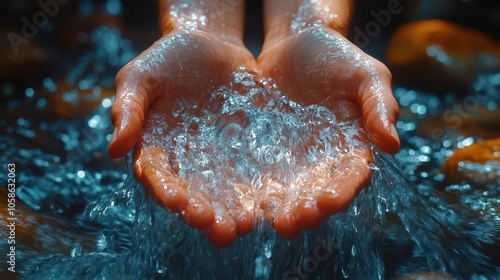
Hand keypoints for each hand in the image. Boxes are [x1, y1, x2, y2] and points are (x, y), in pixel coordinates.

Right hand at [108, 30, 256, 246]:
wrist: (210, 43)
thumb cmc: (167, 59)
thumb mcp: (140, 77)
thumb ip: (128, 110)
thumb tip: (114, 149)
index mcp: (157, 151)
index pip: (159, 179)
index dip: (167, 192)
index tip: (178, 202)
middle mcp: (189, 164)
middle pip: (196, 197)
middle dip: (205, 215)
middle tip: (218, 230)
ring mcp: (221, 159)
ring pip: (227, 194)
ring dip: (234, 212)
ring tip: (245, 225)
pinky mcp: (250, 150)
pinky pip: (256, 174)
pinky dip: (262, 190)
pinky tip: (271, 203)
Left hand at [258, 26, 399, 237]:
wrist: (295, 42)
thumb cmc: (337, 56)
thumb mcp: (365, 74)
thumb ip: (379, 106)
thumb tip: (392, 145)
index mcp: (352, 146)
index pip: (350, 176)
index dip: (341, 191)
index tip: (327, 202)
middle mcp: (322, 159)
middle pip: (317, 193)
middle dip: (307, 211)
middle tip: (291, 224)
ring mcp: (292, 158)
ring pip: (288, 192)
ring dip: (281, 210)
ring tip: (272, 224)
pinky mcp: (265, 151)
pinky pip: (260, 175)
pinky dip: (254, 192)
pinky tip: (244, 205)